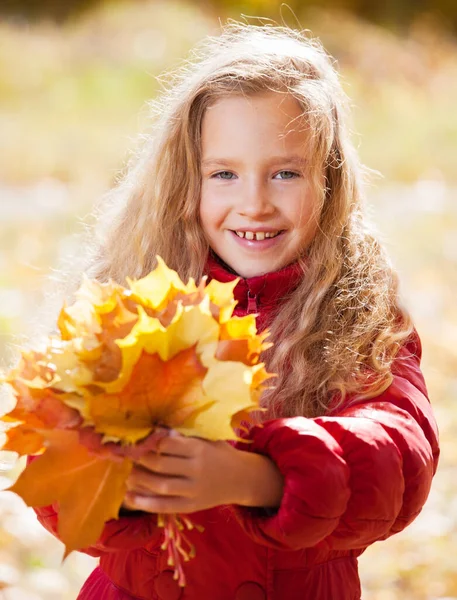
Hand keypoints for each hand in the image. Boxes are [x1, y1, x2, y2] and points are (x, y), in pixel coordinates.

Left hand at [122, 429, 283, 513]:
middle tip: (130, 457)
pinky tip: (129, 497)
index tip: (140, 441)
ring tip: (128, 475)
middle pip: (161, 464)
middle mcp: (195, 469)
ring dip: (140, 480)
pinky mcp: (190, 506)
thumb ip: (182, 438)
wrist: (241, 479)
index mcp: (198, 449)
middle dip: (141, 460)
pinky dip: (145, 503)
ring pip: (161, 486)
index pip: (168, 444)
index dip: (150, 442)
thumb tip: (156, 431)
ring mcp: (193, 490)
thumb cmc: (219, 454)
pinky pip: (164, 506)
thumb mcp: (205, 440)